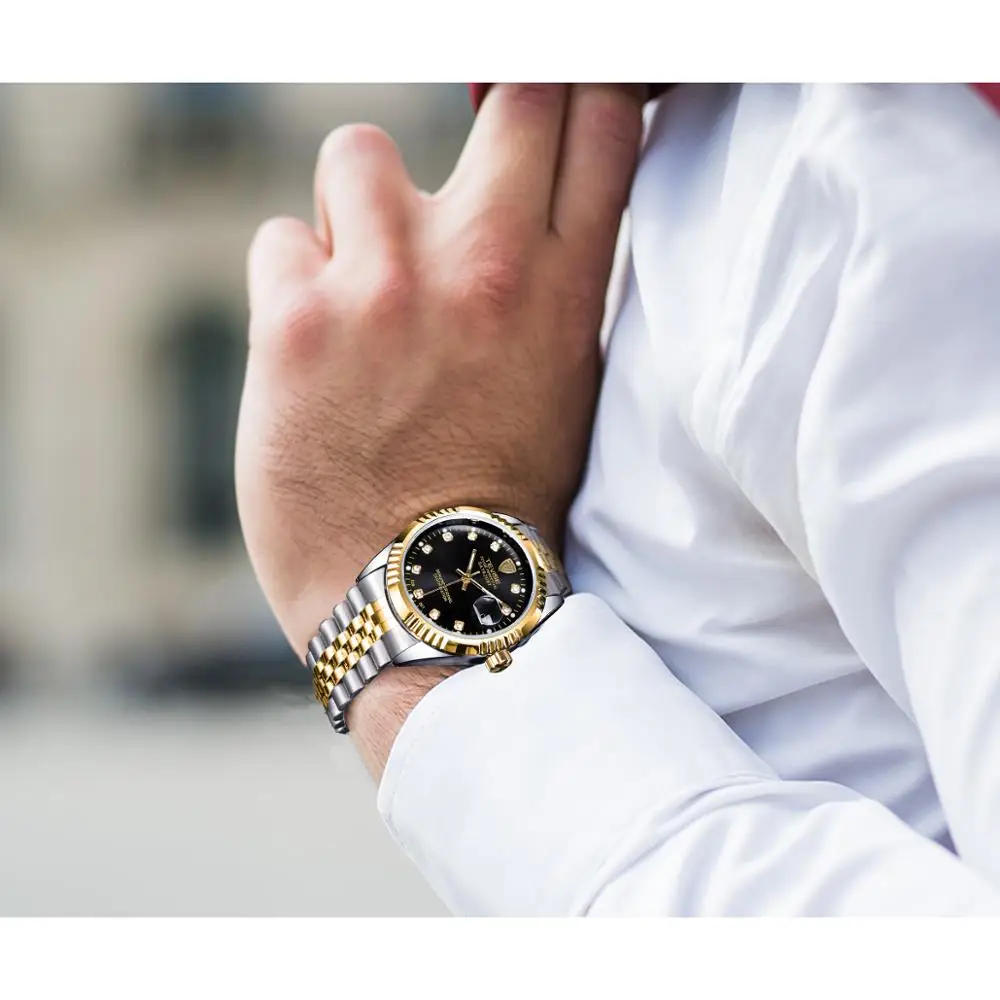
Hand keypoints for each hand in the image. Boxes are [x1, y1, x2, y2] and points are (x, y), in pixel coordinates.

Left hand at [237, 84, 645, 774]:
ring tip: (365, 286)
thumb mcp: (564, 387)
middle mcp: (486, 266)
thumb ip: (555, 287)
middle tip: (458, 180)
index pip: (603, 118)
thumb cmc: (496, 500)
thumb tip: (535, 204)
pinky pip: (281, 239)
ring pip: (357, 151)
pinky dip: (293, 283)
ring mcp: (387, 285)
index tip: (557, 101)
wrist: (421, 601)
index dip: (577, 92)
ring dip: (357, 206)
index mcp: (566, 290)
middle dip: (492, 107)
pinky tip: (313, 350)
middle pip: (507, 94)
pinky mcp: (296, 321)